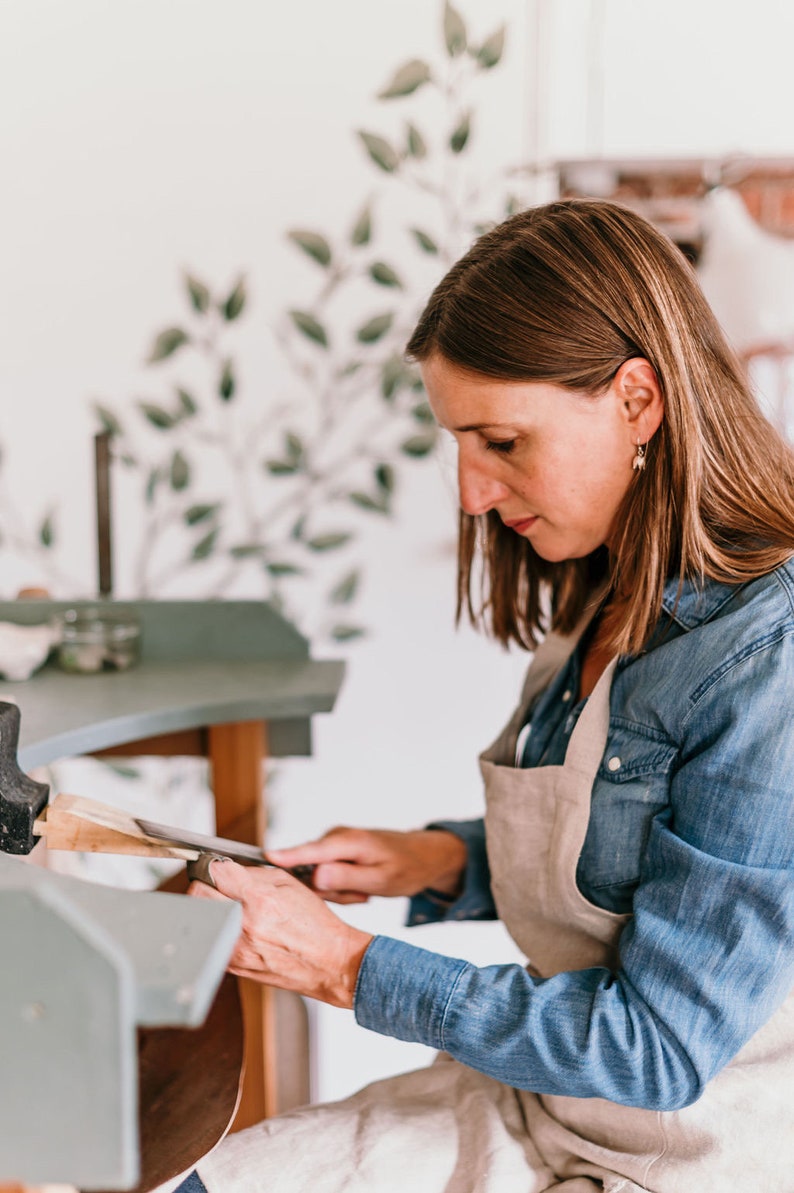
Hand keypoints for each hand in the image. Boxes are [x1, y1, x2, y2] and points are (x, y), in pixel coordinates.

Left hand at [189, 860, 372, 1008]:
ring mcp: (236, 949)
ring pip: (201, 918)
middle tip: (218, 885)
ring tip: (229, 907)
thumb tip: (227, 870)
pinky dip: (218, 929)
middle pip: (198, 894)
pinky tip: (236, 927)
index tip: (219, 867)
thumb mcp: (290, 884)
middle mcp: (245, 925)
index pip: (215, 872)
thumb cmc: (314, 925)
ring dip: (210, 907)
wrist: (328, 962)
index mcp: (260, 900)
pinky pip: (212, 938)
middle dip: (206, 884)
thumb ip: (254, 874)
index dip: (216, 865)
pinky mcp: (233, 966)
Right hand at [267, 826, 467, 904]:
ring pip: (318, 879)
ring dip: (340, 891)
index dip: (285, 856)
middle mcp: (335, 839)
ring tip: (365, 889)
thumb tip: (316, 877)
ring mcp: (333, 845)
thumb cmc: (406, 867)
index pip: (309, 850)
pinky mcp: (333, 854)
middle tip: (361, 893)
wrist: (422, 856)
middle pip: (310, 872)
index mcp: (346, 842)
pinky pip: (325, 878)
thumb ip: (347, 878)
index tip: (263, 859)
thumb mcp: (381, 879)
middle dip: (332, 891)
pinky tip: (361, 887)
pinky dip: (342, 888)